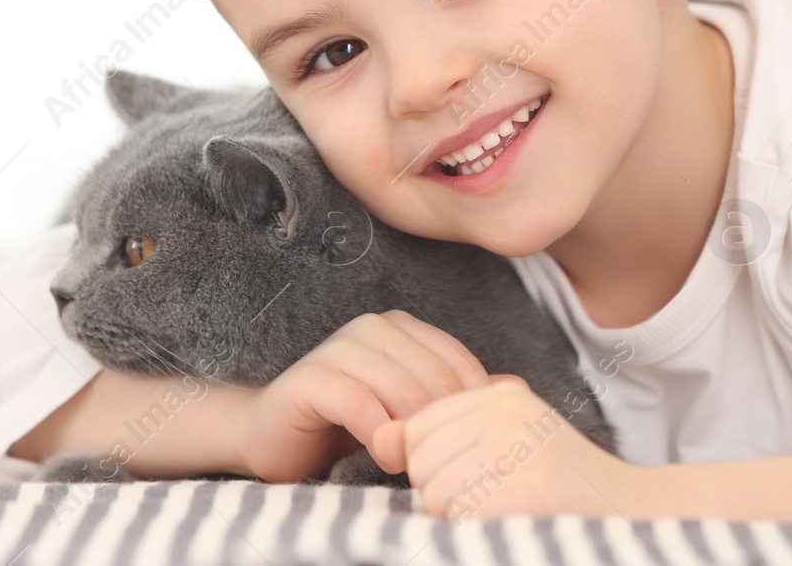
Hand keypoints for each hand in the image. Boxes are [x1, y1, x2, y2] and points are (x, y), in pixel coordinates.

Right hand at [235, 310, 491, 483]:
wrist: (273, 437)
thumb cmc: (346, 425)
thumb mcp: (408, 410)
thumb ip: (456, 397)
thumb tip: (518, 388)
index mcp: (402, 328)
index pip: (458, 364)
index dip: (469, 408)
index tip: (465, 447)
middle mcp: (372, 328)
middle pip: (434, 377)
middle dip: (442, 424)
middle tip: (438, 462)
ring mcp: (340, 347)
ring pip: (401, 389)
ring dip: (412, 433)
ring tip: (411, 463)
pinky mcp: (312, 377)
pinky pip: (360, 403)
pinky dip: (377, 434)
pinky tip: (381, 454)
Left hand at [373, 377, 643, 521]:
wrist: (630, 514)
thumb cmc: (561, 490)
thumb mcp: (507, 446)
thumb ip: (448, 438)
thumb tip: (382, 438)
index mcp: (504, 396)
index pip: (422, 427)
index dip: (438, 465)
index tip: (479, 480)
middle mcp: (507, 411)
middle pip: (420, 457)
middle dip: (441, 492)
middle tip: (492, 501)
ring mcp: (514, 447)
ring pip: (432, 488)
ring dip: (455, 516)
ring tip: (502, 513)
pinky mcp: (519, 488)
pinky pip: (453, 513)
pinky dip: (470, 530)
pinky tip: (507, 525)